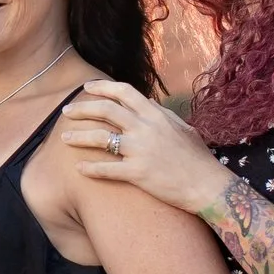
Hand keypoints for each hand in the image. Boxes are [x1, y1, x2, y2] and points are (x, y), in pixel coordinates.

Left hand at [57, 81, 235, 214]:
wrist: (209, 186)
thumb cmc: (198, 159)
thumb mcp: (183, 128)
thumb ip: (162, 116)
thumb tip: (148, 106)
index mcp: (156, 115)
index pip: (124, 92)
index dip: (102, 87)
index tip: (87, 88)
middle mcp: (146, 128)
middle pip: (106, 110)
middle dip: (82, 108)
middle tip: (66, 111)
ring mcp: (141, 150)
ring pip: (100, 137)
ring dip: (79, 136)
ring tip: (64, 138)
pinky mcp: (138, 173)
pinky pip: (107, 169)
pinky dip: (90, 168)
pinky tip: (78, 168)